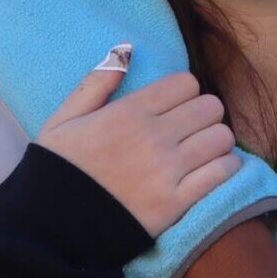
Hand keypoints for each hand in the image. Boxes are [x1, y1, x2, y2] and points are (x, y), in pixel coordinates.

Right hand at [35, 44, 241, 237]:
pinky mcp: (176, 203)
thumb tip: (126, 49)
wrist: (51, 229)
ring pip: (222, 137)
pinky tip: (214, 169)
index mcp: (128, 112)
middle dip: (204, 114)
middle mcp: (153, 137)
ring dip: (217, 141)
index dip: (184, 92)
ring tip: (203, 149)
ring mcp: (167, 170)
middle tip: (192, 128)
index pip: (186, 83)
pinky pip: (222, 173)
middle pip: (210, 107)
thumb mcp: (64, 119)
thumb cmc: (57, 171)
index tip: (175, 106)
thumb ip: (96, 81)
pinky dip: (226, 167)